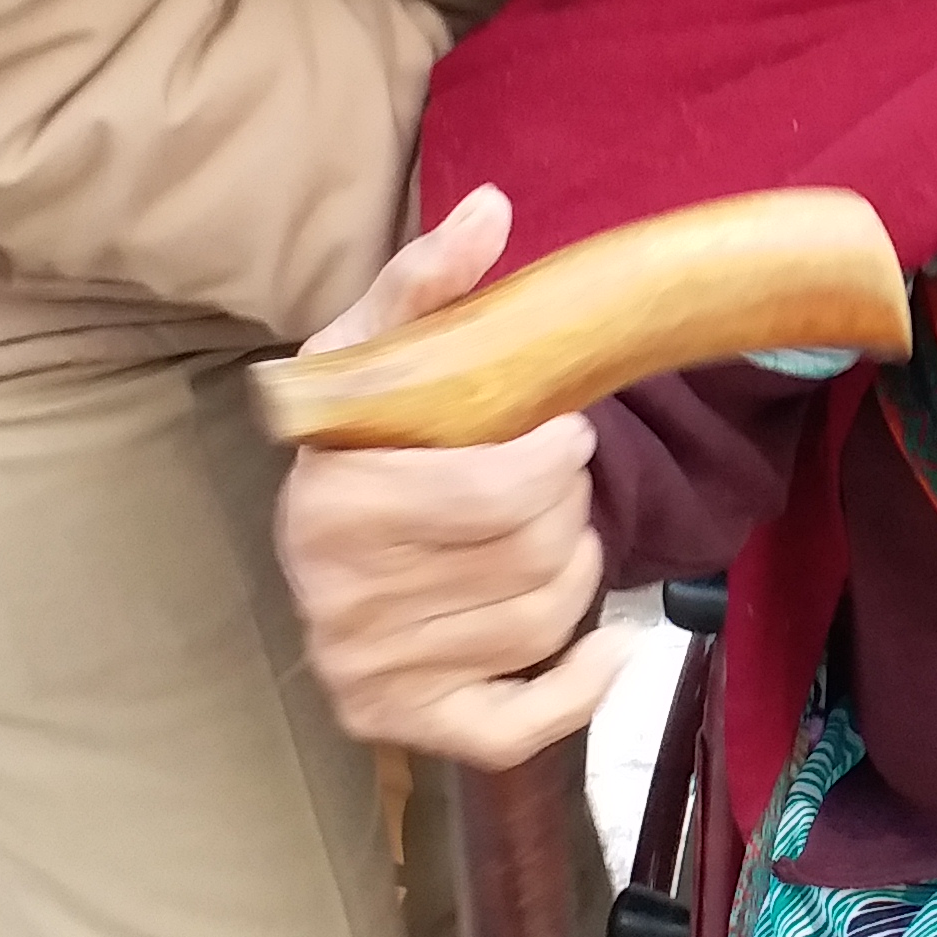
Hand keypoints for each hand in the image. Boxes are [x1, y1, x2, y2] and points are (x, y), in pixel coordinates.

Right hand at [274, 187, 632, 769]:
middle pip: (533, 552)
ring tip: (554, 533)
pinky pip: (516, 725)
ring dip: (577, 568)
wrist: (329, 523)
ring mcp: (367, 671)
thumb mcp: (378, 342)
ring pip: (543, 621)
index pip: (500, 490)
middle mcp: (338, 601)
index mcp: (333, 504)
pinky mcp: (404, 722)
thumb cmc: (365, 428)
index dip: (558, 455)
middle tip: (555, 482)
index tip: (560, 430)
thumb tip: (488, 210)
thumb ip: (429, 279)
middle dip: (569, 506)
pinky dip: (582, 685)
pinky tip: (608, 644)